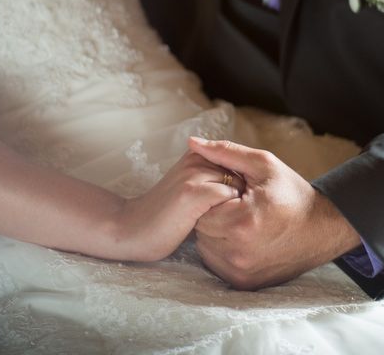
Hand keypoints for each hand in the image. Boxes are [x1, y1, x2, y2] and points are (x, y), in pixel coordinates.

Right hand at [120, 150, 243, 261]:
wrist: (132, 229)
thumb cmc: (167, 216)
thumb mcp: (192, 190)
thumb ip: (215, 181)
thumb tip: (251, 188)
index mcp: (198, 155)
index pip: (241, 166)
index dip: (244, 191)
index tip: (233, 208)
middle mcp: (197, 158)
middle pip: (243, 176)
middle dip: (244, 198)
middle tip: (228, 218)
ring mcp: (194, 174)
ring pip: (238, 187)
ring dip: (237, 208)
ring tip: (219, 223)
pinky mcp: (193, 193)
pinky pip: (229, 199)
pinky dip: (229, 216)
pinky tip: (213, 227)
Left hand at [189, 137, 360, 290]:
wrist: (322, 228)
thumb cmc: (292, 193)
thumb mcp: (263, 165)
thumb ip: (225, 153)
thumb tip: (193, 142)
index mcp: (242, 221)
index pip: (201, 205)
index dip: (213, 195)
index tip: (232, 192)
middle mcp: (238, 251)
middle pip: (201, 228)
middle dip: (213, 213)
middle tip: (236, 206)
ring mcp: (240, 271)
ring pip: (205, 246)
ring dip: (215, 233)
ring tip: (239, 221)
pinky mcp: (243, 282)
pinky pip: (215, 263)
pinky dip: (222, 250)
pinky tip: (241, 238)